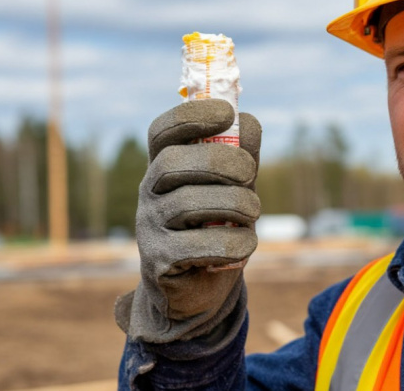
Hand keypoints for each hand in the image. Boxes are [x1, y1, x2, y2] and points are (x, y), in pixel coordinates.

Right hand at [115, 98, 261, 343]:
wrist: (198, 289)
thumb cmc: (217, 227)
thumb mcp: (234, 188)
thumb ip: (241, 156)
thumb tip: (249, 122)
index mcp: (165, 165)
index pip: (163, 131)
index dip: (191, 115)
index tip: (228, 113)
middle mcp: (149, 192)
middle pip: (172, 163)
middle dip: (220, 162)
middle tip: (251, 174)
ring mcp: (149, 227)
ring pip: (188, 203)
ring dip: (234, 205)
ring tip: (254, 213)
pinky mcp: (159, 261)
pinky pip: (196, 246)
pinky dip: (231, 242)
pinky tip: (246, 244)